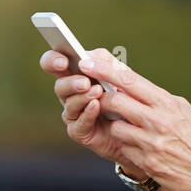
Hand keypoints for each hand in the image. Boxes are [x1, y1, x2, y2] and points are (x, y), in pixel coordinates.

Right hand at [40, 49, 137, 173]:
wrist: (137, 121)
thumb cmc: (125, 91)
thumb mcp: (118, 70)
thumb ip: (103, 61)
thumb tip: (86, 59)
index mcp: (73, 73)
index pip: (53, 63)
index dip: (52, 61)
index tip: (63, 62)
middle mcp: (69, 93)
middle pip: (59, 86)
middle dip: (71, 83)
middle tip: (85, 82)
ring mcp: (73, 113)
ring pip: (69, 104)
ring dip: (82, 97)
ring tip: (97, 92)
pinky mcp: (79, 131)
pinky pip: (78, 124)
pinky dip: (87, 114)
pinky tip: (96, 106)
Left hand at [73, 47, 190, 190]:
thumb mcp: (184, 111)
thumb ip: (158, 99)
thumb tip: (131, 84)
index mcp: (168, 103)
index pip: (129, 80)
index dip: (104, 69)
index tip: (87, 62)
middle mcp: (158, 121)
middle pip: (116, 101)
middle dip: (103, 99)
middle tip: (99, 99)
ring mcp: (151, 143)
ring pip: (117, 127)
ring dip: (118, 127)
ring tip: (134, 130)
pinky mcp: (147, 163)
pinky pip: (125, 148)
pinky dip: (129, 146)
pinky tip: (143, 149)